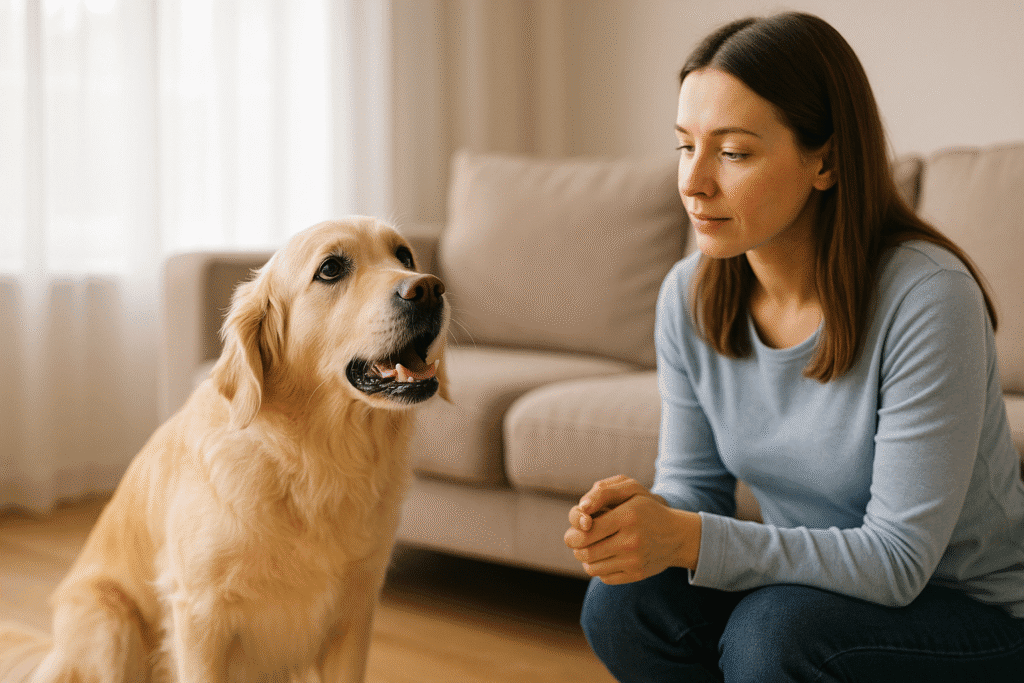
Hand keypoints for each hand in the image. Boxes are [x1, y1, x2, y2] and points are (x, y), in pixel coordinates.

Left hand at [564, 475, 701, 584]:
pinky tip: (606, 557)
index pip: (586, 532)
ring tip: (591, 548)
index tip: (577, 529)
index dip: (574, 533)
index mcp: (627, 517)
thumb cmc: (646, 510)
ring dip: (585, 559)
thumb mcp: (630, 492)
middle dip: (576, 547)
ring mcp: (634, 560)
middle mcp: (631, 541)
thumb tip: (582, 509)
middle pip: (585, 552)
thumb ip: (602, 494)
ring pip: (591, 567)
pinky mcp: (636, 574)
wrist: (677, 535)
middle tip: (577, 540)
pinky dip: (599, 569)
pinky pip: (604, 578)